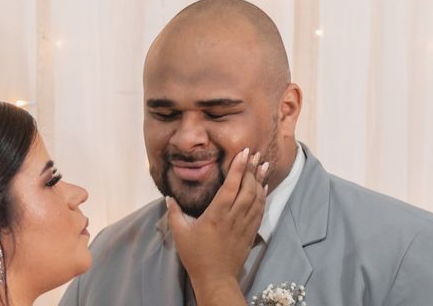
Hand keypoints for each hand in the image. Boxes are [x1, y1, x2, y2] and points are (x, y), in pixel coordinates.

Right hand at [167, 148, 267, 304]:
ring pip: (256, 198)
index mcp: (216, 214)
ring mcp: (244, 225)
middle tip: (256, 154)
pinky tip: (264, 187)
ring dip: (260, 180)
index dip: (239, 168)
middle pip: (247, 188)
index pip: (231, 186)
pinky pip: (260, 210)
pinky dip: (263, 196)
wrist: (216, 279)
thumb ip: (174, 213)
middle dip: (252, 169)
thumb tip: (168, 198)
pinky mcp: (250, 232)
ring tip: (264, 165)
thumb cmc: (196, 255)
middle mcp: (233, 217)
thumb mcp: (180, 234)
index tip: (244, 153)